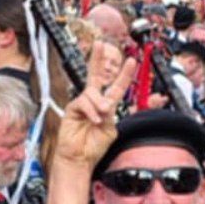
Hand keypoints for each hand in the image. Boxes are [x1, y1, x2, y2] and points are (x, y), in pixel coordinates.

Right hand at [52, 40, 136, 178]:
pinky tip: (93, 120)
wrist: (80, 159)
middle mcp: (93, 102)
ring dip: (99, 104)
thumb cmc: (93, 147)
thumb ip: (110, 115)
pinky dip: (91, 111)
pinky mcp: (72, 109)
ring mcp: (82, 104)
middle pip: (95, 76)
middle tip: (101, 44)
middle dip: (98, 59)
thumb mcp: (110, 130)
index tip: (132, 61)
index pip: (116, 87)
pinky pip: (82, 102)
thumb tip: (106, 105)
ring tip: (101, 117)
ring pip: (92, 92)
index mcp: (106, 107)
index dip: (124, 74)